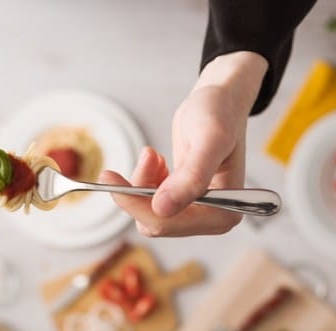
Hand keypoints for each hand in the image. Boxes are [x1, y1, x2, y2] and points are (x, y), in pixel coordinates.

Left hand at [99, 51, 267, 236]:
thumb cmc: (219, 114)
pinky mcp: (185, 203)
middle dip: (138, 192)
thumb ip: (191, 176)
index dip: (136, 204)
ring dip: (143, 184)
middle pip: (157, 222)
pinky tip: (156, 162)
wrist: (219, 102)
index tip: (110, 179)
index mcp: (224, 212)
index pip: (169, 223)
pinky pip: (152, 205)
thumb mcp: (208, 140)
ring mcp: (198, 213)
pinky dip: (146, 183)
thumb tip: (163, 208)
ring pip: (150, 214)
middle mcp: (213, 219)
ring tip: (152, 155)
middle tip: (133, 161)